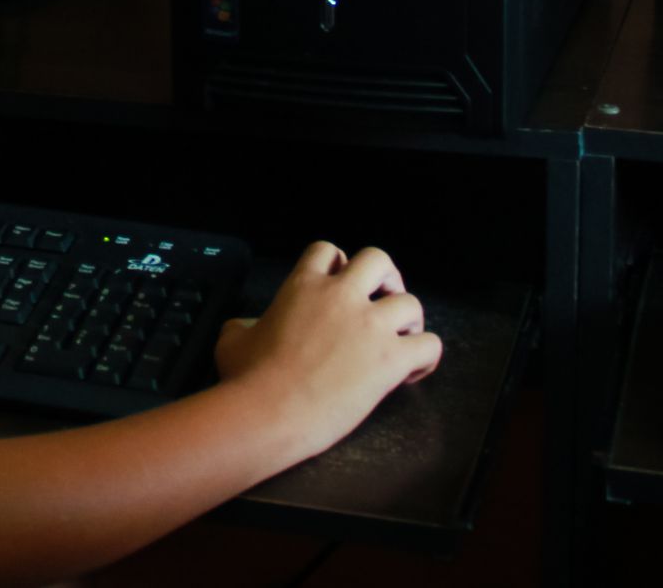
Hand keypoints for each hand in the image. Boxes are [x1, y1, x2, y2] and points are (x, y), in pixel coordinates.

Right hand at [213, 242, 441, 456]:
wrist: (270, 411)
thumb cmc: (247, 377)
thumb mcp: (232, 339)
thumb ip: (247, 324)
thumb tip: (249, 328)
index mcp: (302, 286)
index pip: (328, 251)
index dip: (338, 265)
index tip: (339, 286)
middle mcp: (341, 297)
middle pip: (378, 259)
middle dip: (385, 278)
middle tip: (381, 302)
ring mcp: (370, 327)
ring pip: (412, 303)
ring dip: (409, 321)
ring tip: (400, 341)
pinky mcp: (391, 360)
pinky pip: (430, 346)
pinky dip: (425, 358)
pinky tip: (410, 373)